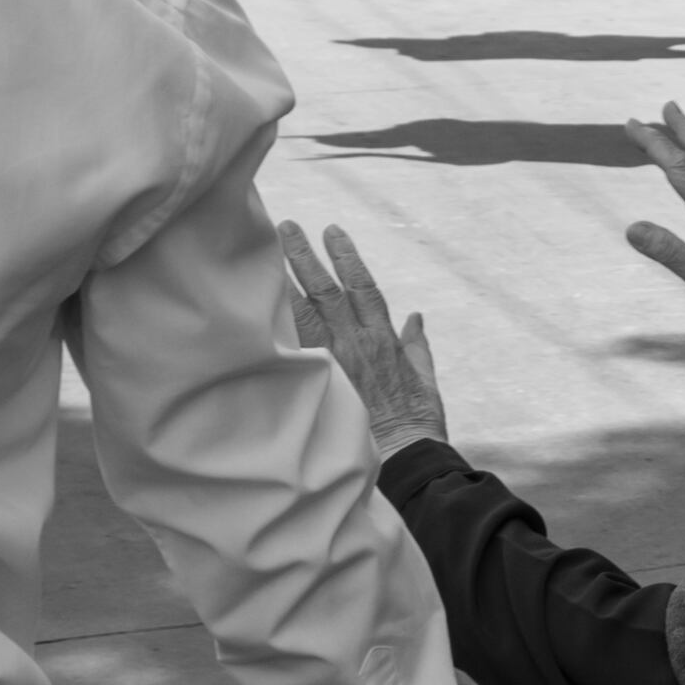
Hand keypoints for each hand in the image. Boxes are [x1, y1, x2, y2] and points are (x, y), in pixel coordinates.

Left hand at [278, 222, 451, 459]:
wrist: (405, 458)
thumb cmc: (417, 422)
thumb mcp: (425, 378)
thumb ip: (417, 346)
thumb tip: (415, 319)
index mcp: (384, 338)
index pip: (362, 285)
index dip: (347, 256)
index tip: (332, 231)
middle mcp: (357, 342)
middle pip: (327, 289)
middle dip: (306, 255)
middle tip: (287, 227)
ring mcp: (334, 361)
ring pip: (305, 310)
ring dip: (286, 278)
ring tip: (268, 252)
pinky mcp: (319, 381)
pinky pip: (293, 345)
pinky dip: (277, 321)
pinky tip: (258, 304)